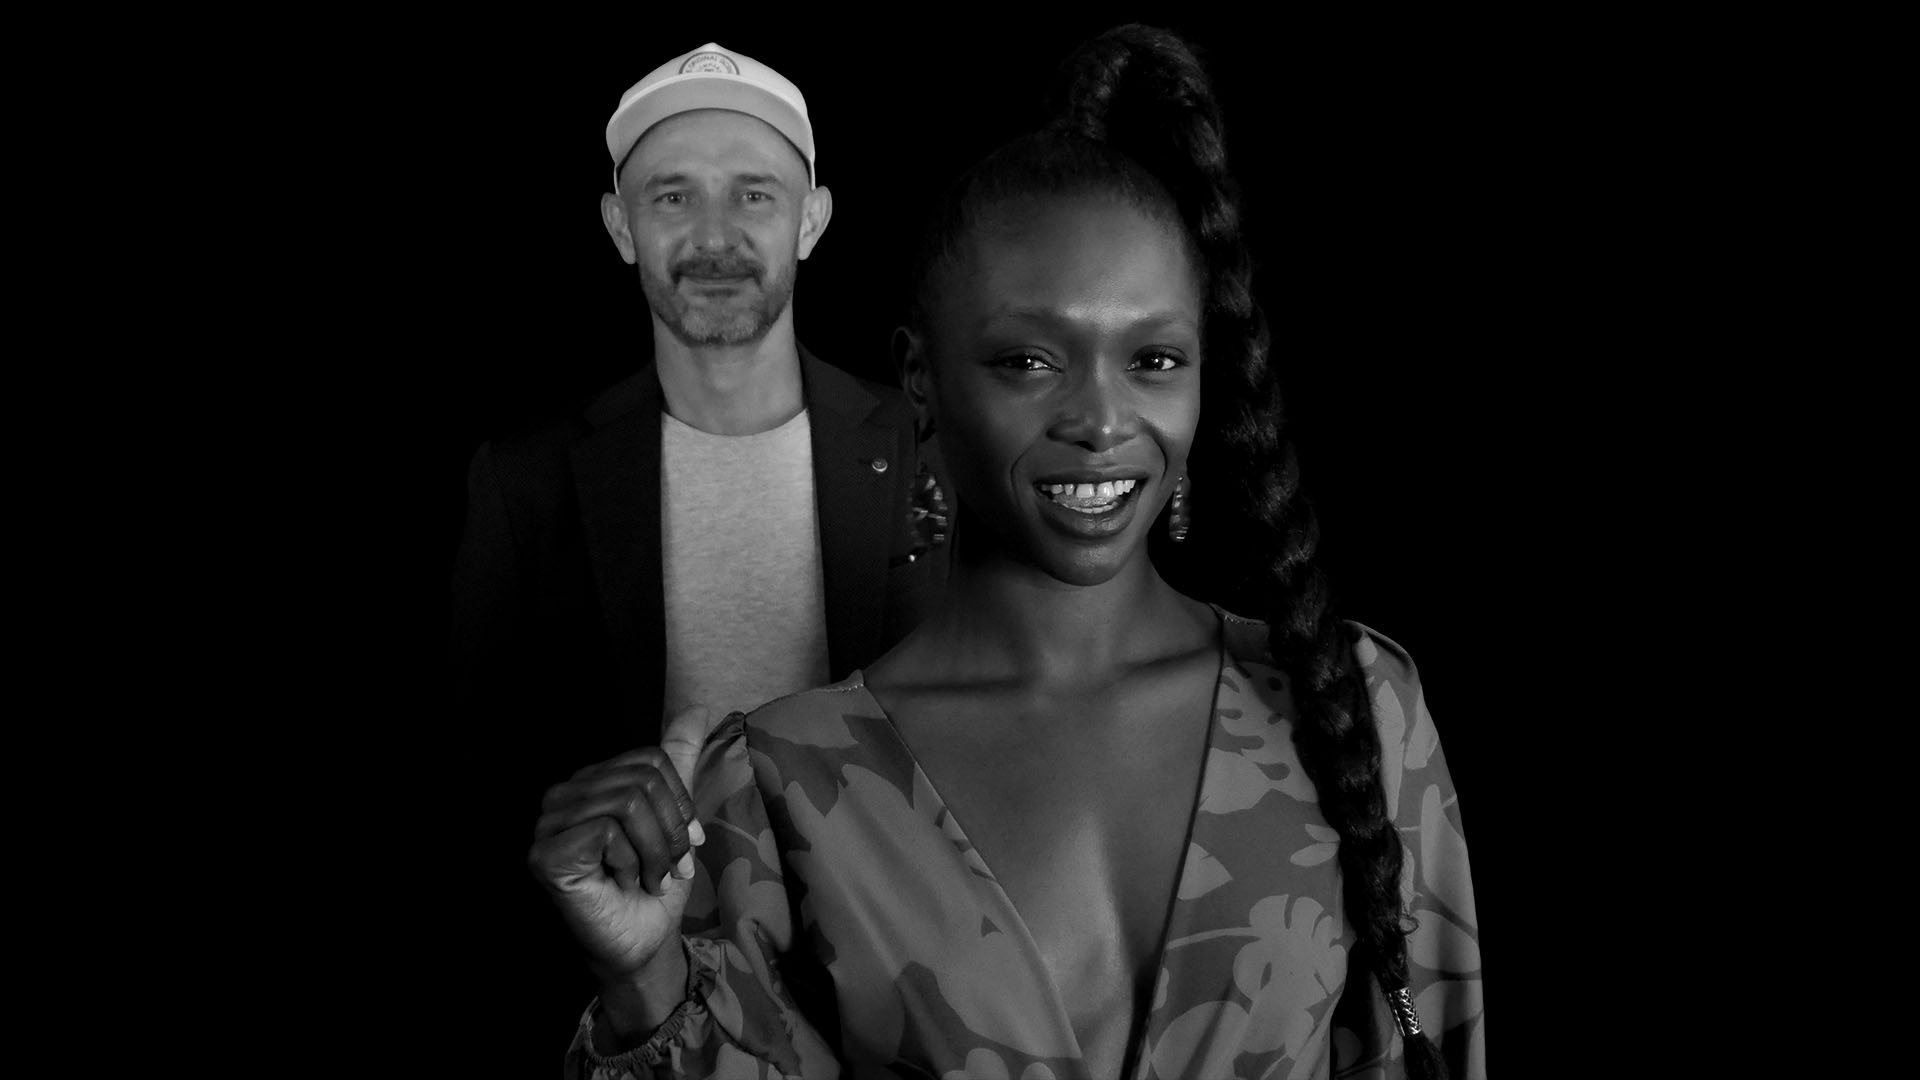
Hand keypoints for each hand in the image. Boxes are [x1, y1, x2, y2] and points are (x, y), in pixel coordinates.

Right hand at [528, 706, 722, 984]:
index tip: (686, 845)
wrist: (643, 944)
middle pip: (643, 779)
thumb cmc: (655, 884)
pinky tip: (621, 883)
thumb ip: (679, 763)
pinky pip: (609, 831)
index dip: (679, 803)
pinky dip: (631, 862)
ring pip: (630, 803)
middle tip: (669, 869)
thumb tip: (697, 709)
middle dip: (671, 831)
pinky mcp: (545, 853)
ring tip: (648, 878)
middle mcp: (564, 795)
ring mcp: (549, 823)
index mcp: (593, 782)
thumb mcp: (675, 818)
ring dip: (655, 851)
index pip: (650, 759)